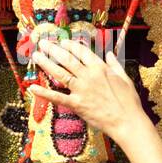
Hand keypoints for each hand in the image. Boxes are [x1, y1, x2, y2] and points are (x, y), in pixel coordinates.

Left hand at [29, 40, 146, 145]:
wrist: (127, 121)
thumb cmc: (129, 101)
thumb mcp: (125, 78)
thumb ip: (114, 64)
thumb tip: (109, 54)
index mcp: (100, 68)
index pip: (82, 52)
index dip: (70, 45)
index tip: (62, 41)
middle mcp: (88, 76)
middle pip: (67, 59)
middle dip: (53, 49)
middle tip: (43, 43)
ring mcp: (81, 90)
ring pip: (60, 73)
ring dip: (46, 63)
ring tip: (36, 56)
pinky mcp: (77, 105)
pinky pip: (57, 97)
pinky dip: (44, 93)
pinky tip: (32, 87)